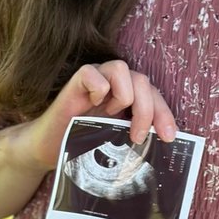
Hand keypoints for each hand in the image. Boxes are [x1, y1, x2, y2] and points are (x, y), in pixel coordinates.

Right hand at [22, 61, 177, 171]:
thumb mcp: (118, 142)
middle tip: (137, 137)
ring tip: (112, 117)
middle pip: (142, 81)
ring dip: (124, 96)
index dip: (164, 114)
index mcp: (129, 96)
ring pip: (121, 68)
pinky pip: (93, 72)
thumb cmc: (83, 145)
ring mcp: (96, 79)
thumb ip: (137, 137)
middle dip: (146, 110)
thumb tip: (163, 145)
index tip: (168, 137)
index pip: (154, 96)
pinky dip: (98, 89)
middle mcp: (114, 83)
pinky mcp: (76, 81)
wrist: (50, 149)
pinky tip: (93, 105)